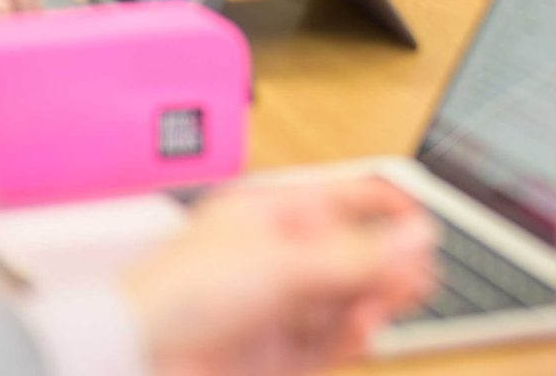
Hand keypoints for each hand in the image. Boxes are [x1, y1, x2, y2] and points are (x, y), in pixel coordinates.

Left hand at [122, 175, 435, 375]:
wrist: (131, 366)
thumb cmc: (177, 298)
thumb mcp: (282, 264)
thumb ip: (359, 254)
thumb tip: (417, 235)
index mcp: (272, 214)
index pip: (345, 197)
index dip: (387, 204)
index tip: (423, 220)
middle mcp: (279, 258)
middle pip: (356, 252)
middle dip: (389, 260)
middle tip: (420, 271)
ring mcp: (281, 309)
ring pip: (350, 299)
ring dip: (376, 298)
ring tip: (394, 301)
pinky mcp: (281, 356)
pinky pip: (334, 340)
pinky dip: (356, 334)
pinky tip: (367, 327)